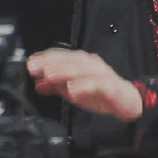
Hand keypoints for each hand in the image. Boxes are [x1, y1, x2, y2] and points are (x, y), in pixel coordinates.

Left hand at [27, 49, 142, 121]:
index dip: (44, 58)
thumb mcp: (73, 90)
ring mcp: (102, 74)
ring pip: (82, 69)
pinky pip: (98, 85)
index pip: (61, 56)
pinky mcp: (112, 86)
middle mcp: (91, 65)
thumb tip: (37, 83)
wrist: (128, 101)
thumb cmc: (101, 93)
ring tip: (49, 75)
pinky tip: (73, 91)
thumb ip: (55, 85)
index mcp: (81, 63)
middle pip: (69, 60)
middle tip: (34, 67)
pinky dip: (85, 86)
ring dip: (64, 71)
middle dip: (50, 62)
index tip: (29, 64)